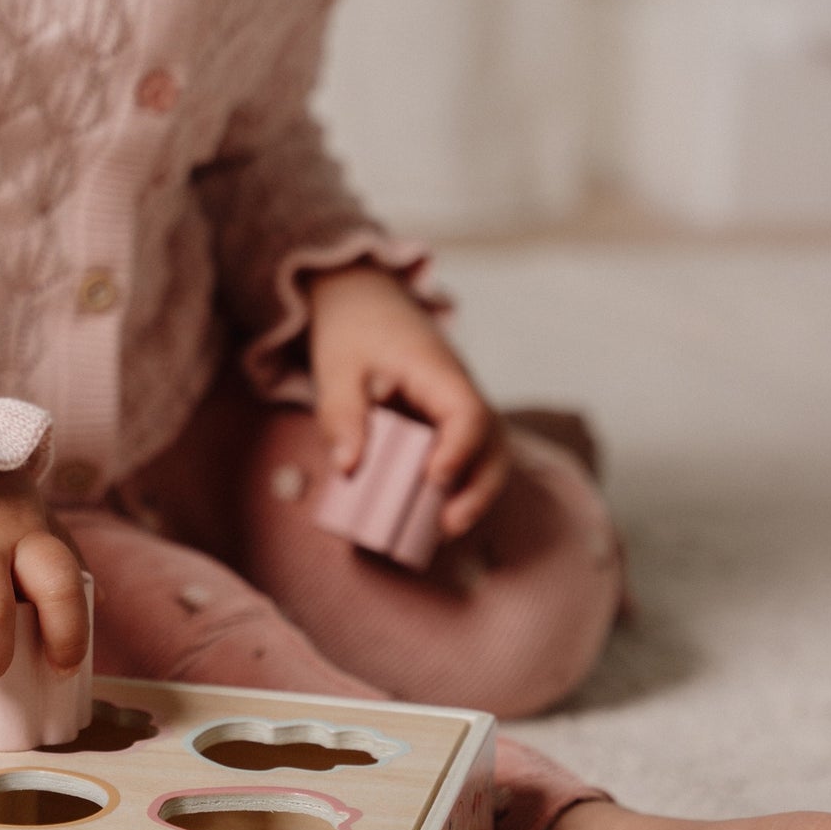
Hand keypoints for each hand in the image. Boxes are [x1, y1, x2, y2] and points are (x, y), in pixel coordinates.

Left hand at [305, 264, 509, 537]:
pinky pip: (466, 454)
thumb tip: (348, 468)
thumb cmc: (353, 330)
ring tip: (444, 530)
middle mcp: (460, 390)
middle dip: (479, 487)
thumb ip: (341, 414)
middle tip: (448, 526)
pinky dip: (458, 484)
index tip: (434, 479)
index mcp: (438, 371)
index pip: (468, 412)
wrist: (364, 299)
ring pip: (488, 452)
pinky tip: (431, 516)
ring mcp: (458, 407)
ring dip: (474, 491)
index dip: (459, 450)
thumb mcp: (336, 368)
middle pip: (494, 440)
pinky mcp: (448, 422)